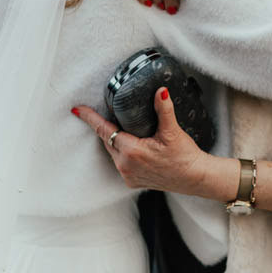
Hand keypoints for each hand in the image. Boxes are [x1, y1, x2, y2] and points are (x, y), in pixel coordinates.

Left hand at [71, 87, 220, 195]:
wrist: (194, 178)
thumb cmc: (184, 156)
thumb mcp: (173, 131)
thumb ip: (163, 110)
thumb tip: (160, 91)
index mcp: (132, 151)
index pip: (104, 130)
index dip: (90, 118)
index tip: (77, 109)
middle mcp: (125, 165)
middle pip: (107, 140)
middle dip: (105, 126)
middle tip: (104, 112)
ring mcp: (127, 175)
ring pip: (113, 151)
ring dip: (114, 140)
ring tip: (122, 127)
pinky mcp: (132, 181)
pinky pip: (120, 162)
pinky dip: (122, 152)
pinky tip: (132, 145)